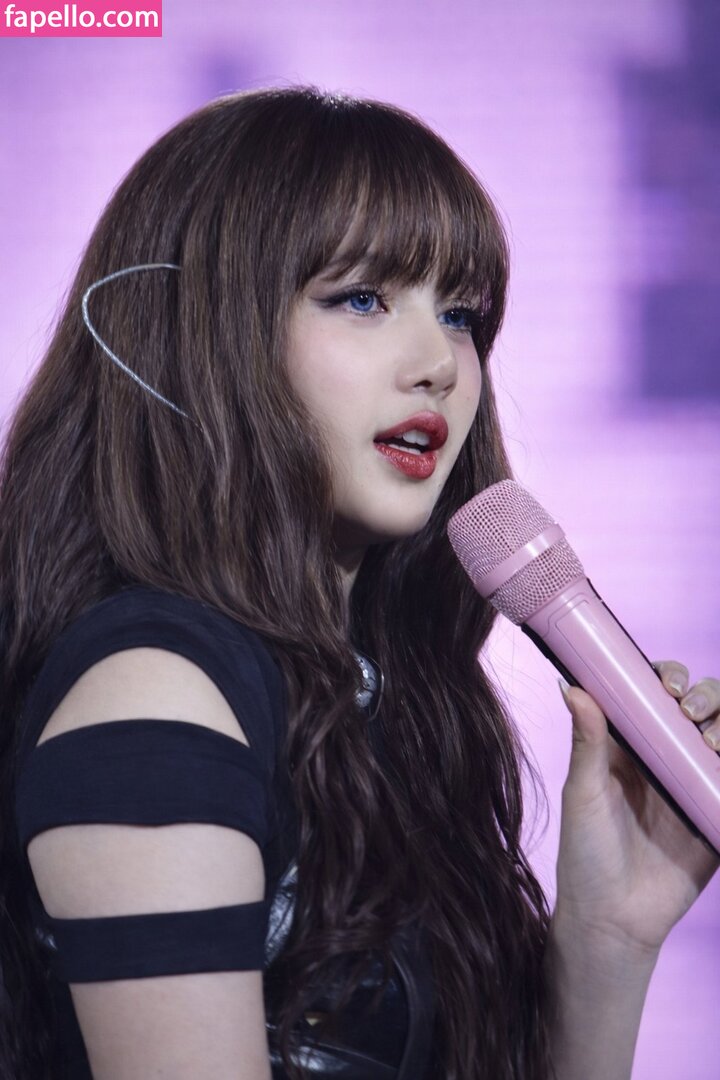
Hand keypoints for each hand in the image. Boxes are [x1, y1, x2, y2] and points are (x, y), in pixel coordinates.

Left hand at [554, 661, 719, 958]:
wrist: (615, 920)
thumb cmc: (586, 853)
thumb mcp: (584, 793)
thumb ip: (586, 742)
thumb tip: (568, 685)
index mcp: (627, 744)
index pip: (653, 694)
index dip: (667, 677)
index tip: (669, 685)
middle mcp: (663, 756)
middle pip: (699, 707)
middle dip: (706, 695)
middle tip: (692, 711)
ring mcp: (693, 783)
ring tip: (714, 742)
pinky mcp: (715, 811)